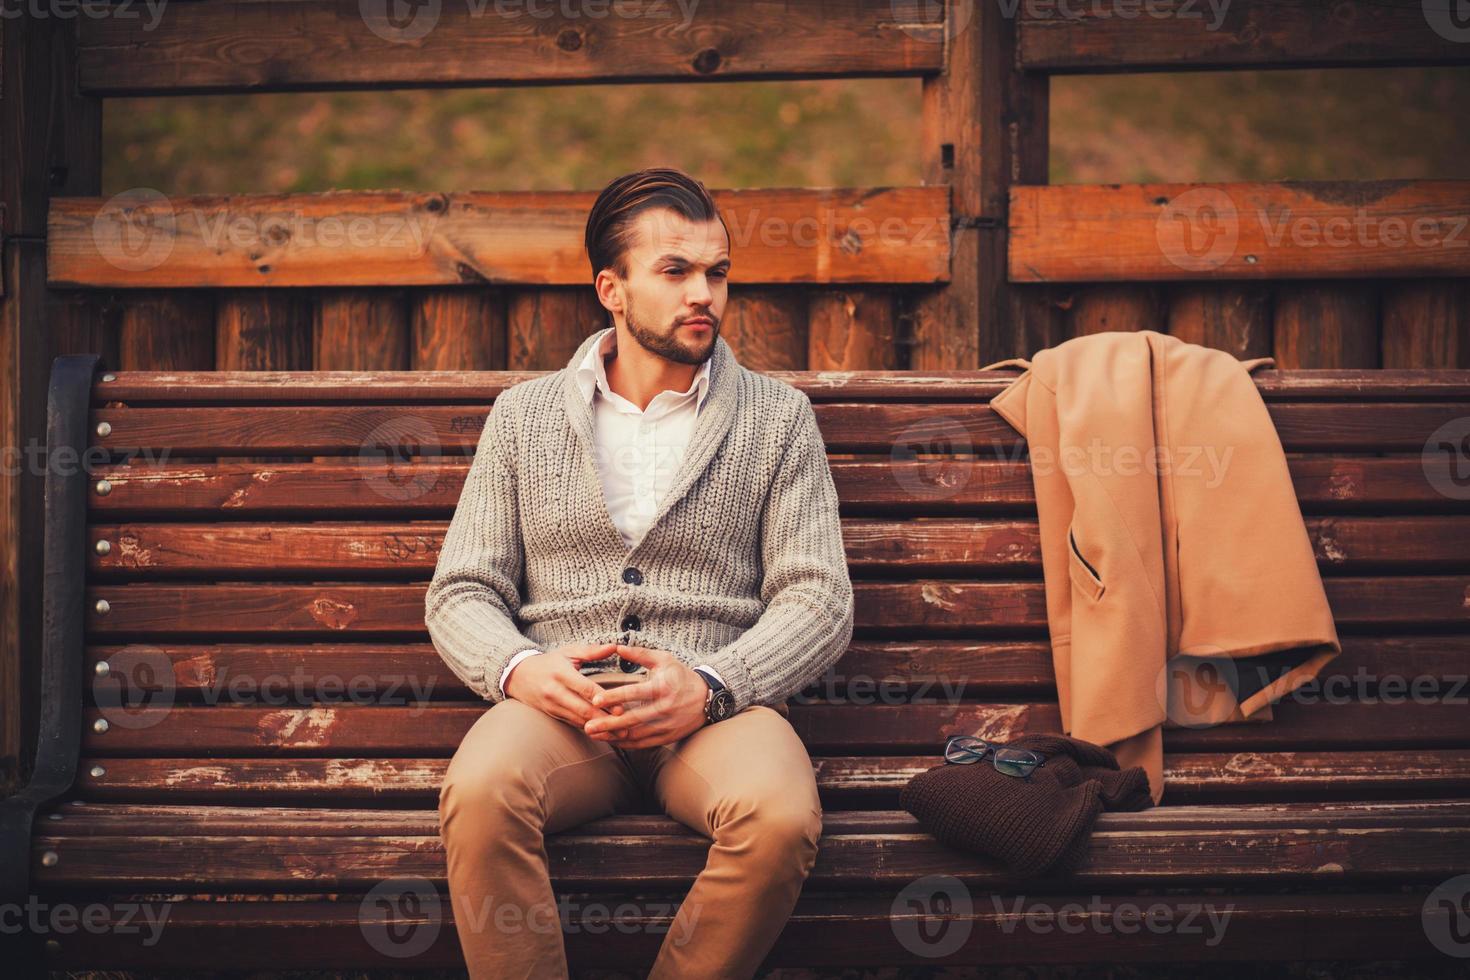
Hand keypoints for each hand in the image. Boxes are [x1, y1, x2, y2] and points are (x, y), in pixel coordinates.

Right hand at [503, 642, 627, 728]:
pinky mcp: (552, 714)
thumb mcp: (568, 652)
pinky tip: (603, 734)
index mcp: (561, 674)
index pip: (585, 689)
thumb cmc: (549, 662)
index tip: (619, 708)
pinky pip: (572, 724)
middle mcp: (555, 692)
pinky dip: (588, 729)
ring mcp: (552, 706)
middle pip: (583, 709)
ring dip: (599, 729)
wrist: (517, 675)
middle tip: (625, 726)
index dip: (603, 700)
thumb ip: (592, 651)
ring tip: (618, 734)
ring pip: (578, 720)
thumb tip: (614, 646)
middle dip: (604, 720)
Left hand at [581, 645, 709, 749]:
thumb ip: (640, 654)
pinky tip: (612, 741)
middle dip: (609, 724)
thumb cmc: (682, 676)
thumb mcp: (664, 659)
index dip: (614, 697)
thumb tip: (617, 647)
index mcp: (662, 687)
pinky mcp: (668, 736)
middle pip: (632, 718)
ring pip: (637, 734)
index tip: (595, 700)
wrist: (708, 698)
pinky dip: (627, 744)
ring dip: (614, 736)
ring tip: (594, 735)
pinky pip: (644, 744)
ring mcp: (667, 725)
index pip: (634, 693)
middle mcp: (665, 708)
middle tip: (588, 726)